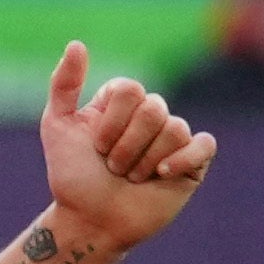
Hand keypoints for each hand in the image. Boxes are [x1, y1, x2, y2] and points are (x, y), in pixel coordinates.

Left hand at [36, 41, 215, 254]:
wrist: (91, 219)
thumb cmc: (72, 175)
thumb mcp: (57, 125)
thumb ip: (64, 84)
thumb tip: (77, 44)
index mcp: (119, 103)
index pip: (130, 89)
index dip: (112, 121)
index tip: (96, 145)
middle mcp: (147, 116)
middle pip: (153, 108)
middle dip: (126, 145)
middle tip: (113, 167)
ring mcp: (171, 139)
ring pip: (175, 127)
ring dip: (146, 159)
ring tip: (132, 177)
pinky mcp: (193, 163)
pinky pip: (205, 144)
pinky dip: (184, 158)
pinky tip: (163, 173)